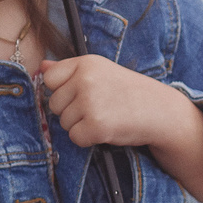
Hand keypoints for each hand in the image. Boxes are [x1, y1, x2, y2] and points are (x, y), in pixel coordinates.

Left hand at [37, 55, 188, 149]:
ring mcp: (90, 102)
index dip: (62, 91)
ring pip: (63, 122)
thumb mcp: (101, 72)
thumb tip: (42, 66)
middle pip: (54, 103)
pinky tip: (106, 129)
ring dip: (81, 125)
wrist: (160, 111)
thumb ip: (70, 70)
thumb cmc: (130, 92)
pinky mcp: (96, 126)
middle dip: (71, 111)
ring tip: (105, 117)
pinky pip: (75, 137)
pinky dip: (88, 139)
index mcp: (86, 63)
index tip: (82, 94)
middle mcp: (85, 80)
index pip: (50, 78)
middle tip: (98, 108)